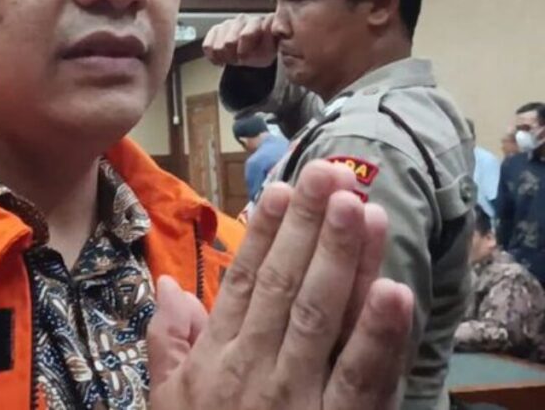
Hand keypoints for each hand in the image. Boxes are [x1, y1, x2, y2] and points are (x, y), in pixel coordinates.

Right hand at [149, 161, 412, 409]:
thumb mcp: (172, 404)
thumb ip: (168, 344)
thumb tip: (169, 286)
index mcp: (217, 360)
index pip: (243, 283)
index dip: (264, 234)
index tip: (282, 188)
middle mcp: (254, 370)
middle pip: (284, 286)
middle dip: (309, 227)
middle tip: (331, 175)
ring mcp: (297, 398)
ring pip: (320, 316)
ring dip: (343, 259)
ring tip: (361, 208)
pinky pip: (360, 378)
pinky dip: (378, 335)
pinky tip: (392, 291)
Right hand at [202, 14, 277, 67]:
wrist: (251, 56)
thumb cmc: (262, 52)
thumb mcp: (270, 51)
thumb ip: (272, 39)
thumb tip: (274, 28)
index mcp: (259, 20)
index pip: (245, 35)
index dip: (244, 52)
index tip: (246, 59)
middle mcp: (244, 19)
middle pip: (229, 42)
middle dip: (233, 55)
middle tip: (240, 60)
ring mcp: (229, 23)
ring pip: (218, 46)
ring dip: (225, 57)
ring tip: (233, 58)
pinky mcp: (215, 29)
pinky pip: (208, 46)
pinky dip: (213, 57)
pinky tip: (222, 58)